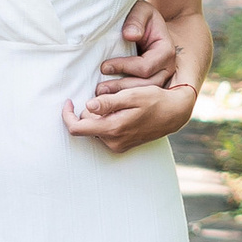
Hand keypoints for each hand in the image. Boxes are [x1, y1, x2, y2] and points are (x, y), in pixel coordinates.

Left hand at [63, 69, 196, 154]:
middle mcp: (113, 141)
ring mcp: (118, 146)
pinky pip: (105, 132)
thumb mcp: (132, 95)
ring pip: (95, 128)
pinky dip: (107, 121)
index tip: (69, 101)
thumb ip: (109, 102)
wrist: (174, 114)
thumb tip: (88, 105)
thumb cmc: (154, 100)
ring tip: (119, 105)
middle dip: (90, 110)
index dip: (68, 114)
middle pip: (86, 126)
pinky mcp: (122, 146)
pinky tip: (122, 113)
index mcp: (112, 129)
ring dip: (99, 116)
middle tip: (109, 98)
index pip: (77, 128)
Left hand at [96, 0, 181, 97]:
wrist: (148, 22)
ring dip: (122, 96)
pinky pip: (140, 96)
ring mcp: (162, 77)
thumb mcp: (140, 11)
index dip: (124, 67)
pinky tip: (109, 98)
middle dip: (121, 87)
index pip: (145, 66)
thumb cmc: (142, 16)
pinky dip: (125, 98)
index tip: (104, 66)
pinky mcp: (152, 84)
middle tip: (100, 89)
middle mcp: (167, 67)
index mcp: (166, 50)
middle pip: (146, 85)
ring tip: (102, 95)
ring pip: (143, 94)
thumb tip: (130, 35)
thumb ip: (136, 21)